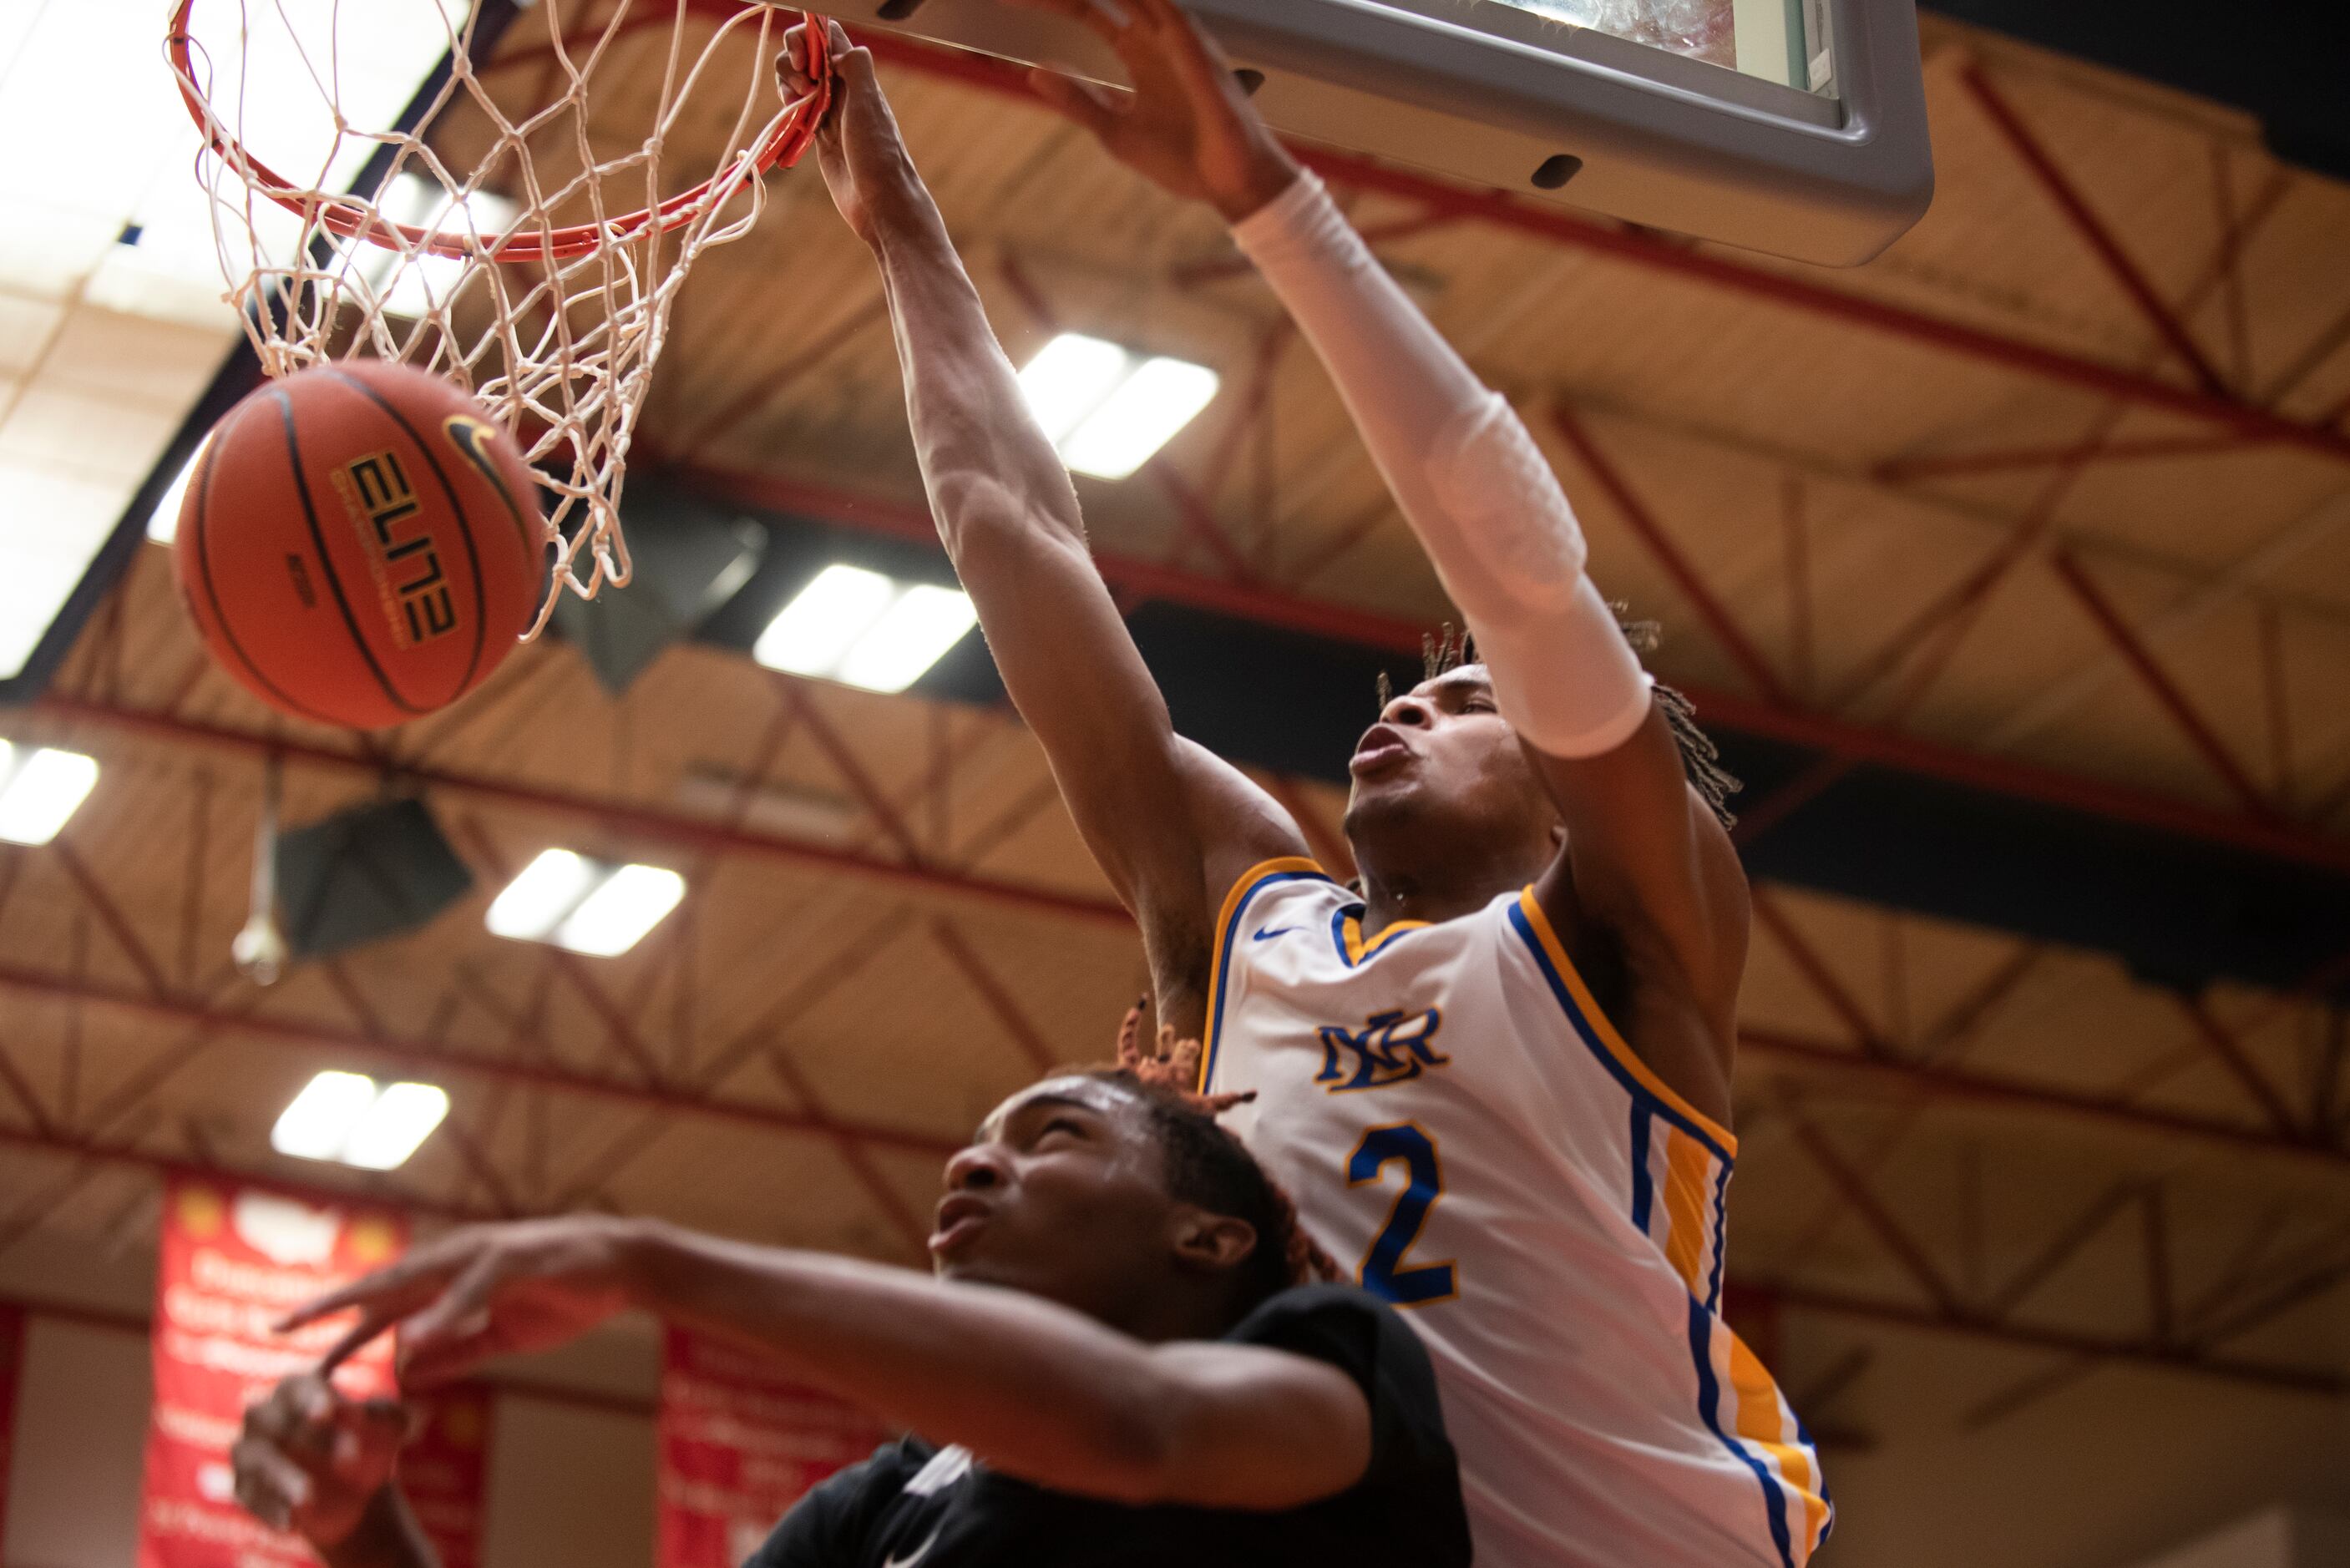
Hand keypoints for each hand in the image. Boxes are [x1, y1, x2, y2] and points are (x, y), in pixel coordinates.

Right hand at [231, 1374, 405, 1544]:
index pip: (297, 1387)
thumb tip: (363, 1413)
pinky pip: (251, 1497)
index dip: (309, 1399)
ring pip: (256, 1460)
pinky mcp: (247, 1488)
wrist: (358, 1494)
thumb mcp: (391, 1429)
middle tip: (348, 1458)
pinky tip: (293, 1522)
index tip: (328, 1414)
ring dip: (282, 1478)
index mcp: (300, 1390)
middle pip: (269, 1420)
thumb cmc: (372, 1445)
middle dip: (305, 1438)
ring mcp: (252, 1452)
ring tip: (308, 1499)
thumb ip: (387, 1414)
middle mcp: (267, 1416)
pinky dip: (270, 1509)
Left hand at [281, 1216, 651, 1387]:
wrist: (621, 1265)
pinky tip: (415, 1335)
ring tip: (331, 1324)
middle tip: (279, 1326)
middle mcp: (455, 1262)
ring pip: (414, 1280)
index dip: (339, 1322)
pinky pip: (470, 1293)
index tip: (291, 1341)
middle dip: (330, 1306)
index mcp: (451, 1279)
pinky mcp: (513, 1264)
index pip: (384, 1303)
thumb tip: (407, 1372)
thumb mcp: (502, 1334)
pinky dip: (442, 1313)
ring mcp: (481, 1259)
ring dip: (370, 1303)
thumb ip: (456, 1349)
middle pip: (381, 1286)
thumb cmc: (564, 1293)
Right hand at [779, 19, 919, 248]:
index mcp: (857, 78)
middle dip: (794, 61)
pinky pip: (798, 109)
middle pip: (808, 56)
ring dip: (788, 82)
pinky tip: (791, 113)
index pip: (829, 38)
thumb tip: (842, 47)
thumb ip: (857, 68)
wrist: (880, 203)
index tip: (805, 61)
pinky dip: (788, 105)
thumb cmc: (879, 156)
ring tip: (793, 101)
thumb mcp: (869, 105)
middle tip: (802, 86)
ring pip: (799, 81)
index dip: (809, 38)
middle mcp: (844, 91)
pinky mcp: (820, 135)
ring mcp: (830, 113)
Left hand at [1009, 0, 1300, 221]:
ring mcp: (1181, 41)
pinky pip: (1170, 14)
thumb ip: (1079, 100)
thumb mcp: (1116, 132)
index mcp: (1137, 53)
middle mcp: (1159, 38)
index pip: (1088, 10)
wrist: (1230, 185)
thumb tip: (1034, 73)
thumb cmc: (1182, 160)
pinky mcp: (1198, 56)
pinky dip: (1146, 2)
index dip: (1053, 2)